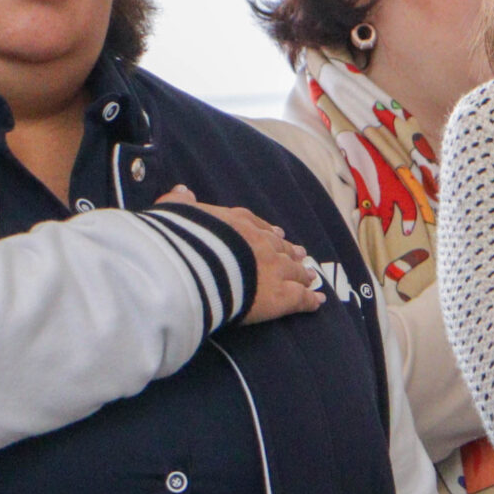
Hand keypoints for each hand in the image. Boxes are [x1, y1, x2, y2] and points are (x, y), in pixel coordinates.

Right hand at [158, 185, 323, 325]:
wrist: (197, 267)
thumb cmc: (181, 242)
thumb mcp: (175, 215)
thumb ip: (180, 204)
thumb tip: (182, 191)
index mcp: (237, 223)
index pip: (257, 226)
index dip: (268, 231)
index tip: (277, 233)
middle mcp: (261, 243)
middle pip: (280, 246)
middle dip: (289, 250)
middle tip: (299, 254)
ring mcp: (275, 268)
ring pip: (295, 270)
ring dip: (303, 272)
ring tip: (310, 275)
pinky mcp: (281, 295)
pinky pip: (301, 297)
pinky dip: (311, 299)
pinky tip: (318, 301)